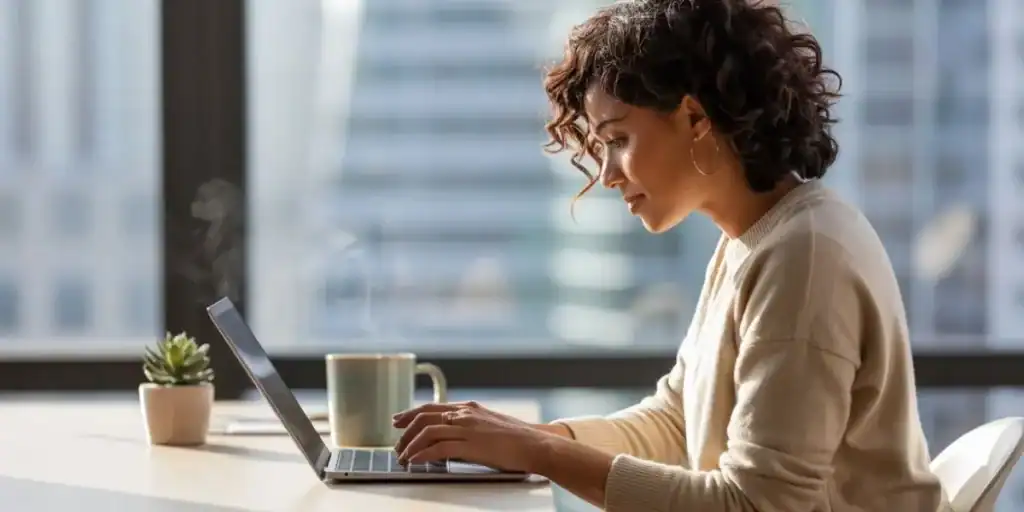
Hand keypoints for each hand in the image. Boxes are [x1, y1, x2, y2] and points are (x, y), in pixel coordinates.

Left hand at [392, 401, 552, 472]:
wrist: (535, 443)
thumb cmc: (517, 437)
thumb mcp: (489, 423)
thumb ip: (470, 424)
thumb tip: (453, 432)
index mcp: (469, 408)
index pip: (432, 407)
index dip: (411, 413)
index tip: (399, 421)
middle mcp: (465, 414)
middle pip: (425, 416)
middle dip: (406, 430)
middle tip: (396, 443)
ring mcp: (467, 428)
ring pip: (428, 432)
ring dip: (411, 445)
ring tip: (403, 457)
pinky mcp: (471, 445)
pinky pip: (438, 448)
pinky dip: (422, 455)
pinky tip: (415, 461)